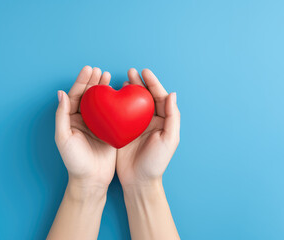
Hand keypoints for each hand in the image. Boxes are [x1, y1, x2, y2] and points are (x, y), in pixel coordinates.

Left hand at [55, 66, 115, 189]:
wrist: (92, 179)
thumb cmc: (75, 161)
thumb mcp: (64, 137)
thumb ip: (62, 115)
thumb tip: (61, 93)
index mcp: (71, 120)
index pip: (76, 96)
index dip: (82, 82)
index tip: (90, 69)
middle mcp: (84, 120)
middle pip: (89, 96)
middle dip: (94, 82)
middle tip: (101, 70)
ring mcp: (98, 125)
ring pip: (102, 102)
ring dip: (104, 89)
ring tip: (109, 76)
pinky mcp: (111, 131)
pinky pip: (114, 113)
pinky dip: (117, 102)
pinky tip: (121, 94)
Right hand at [116, 68, 179, 186]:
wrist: (139, 181)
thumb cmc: (157, 162)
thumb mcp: (170, 140)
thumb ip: (173, 116)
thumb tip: (172, 94)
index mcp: (163, 121)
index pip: (159, 97)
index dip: (153, 83)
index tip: (144, 72)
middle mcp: (150, 121)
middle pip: (145, 97)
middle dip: (139, 83)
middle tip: (131, 72)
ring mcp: (136, 125)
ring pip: (132, 102)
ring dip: (128, 90)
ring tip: (122, 79)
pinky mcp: (122, 131)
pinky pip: (119, 113)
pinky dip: (116, 103)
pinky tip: (111, 96)